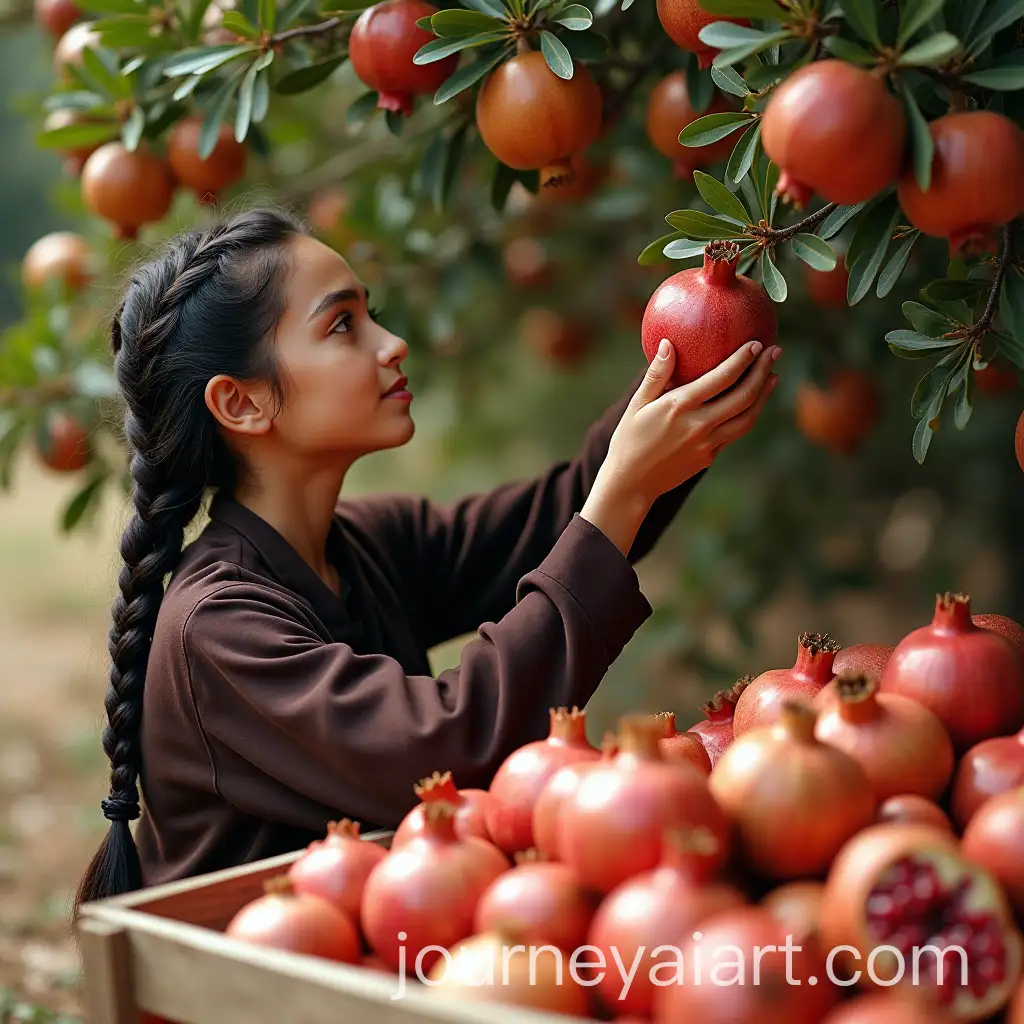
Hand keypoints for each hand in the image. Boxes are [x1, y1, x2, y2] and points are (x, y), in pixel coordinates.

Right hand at [585, 339, 778, 548]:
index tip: (755, 343)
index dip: (742, 359)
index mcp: (680, 407)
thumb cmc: (629, 439)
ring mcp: (708, 444)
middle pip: (744, 396)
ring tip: (772, 377)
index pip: (722, 377)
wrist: (631, 482)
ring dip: (764, 395)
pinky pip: (734, 433)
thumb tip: (669, 343)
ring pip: (747, 418)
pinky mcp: (709, 457)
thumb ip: (656, 374)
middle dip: (763, 371)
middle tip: (775, 351)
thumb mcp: (636, 405)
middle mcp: (699, 425)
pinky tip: (750, 403)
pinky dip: (747, 415)